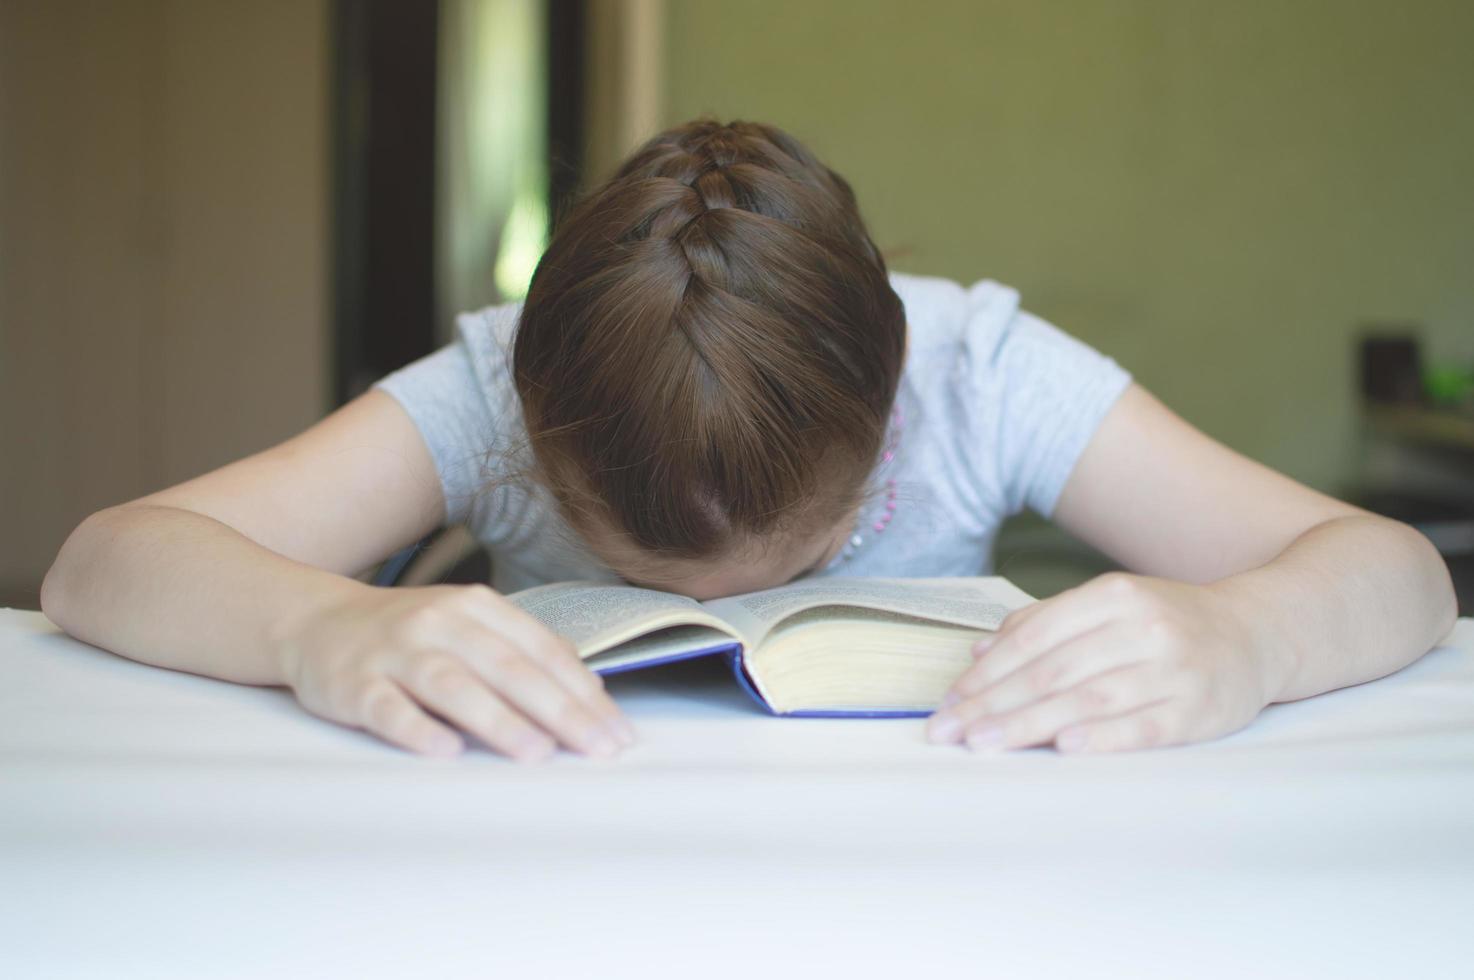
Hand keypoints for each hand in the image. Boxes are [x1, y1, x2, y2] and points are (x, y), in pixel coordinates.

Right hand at [276, 582, 634, 761]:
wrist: (317, 622)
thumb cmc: (411, 633)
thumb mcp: (470, 624)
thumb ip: (525, 651)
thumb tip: (590, 688)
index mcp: (477, 607)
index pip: (541, 650)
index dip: (582, 692)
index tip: (615, 732)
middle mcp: (439, 623)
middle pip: (507, 668)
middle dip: (559, 711)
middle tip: (596, 749)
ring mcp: (395, 652)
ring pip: (453, 686)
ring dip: (499, 720)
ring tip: (537, 752)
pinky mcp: (354, 685)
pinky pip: (388, 709)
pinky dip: (417, 729)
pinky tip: (446, 751)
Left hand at [925, 571, 1282, 753]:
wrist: (1257, 632)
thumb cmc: (1166, 623)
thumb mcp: (1109, 605)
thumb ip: (1044, 624)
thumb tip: (978, 653)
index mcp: (1114, 595)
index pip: (1036, 636)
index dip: (988, 672)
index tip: (949, 701)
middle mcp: (1144, 627)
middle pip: (1054, 671)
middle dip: (994, 704)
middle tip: (950, 731)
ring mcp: (1175, 668)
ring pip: (1090, 699)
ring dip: (1031, 723)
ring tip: (986, 743)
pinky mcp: (1200, 708)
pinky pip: (1145, 726)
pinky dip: (1105, 738)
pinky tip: (1067, 747)